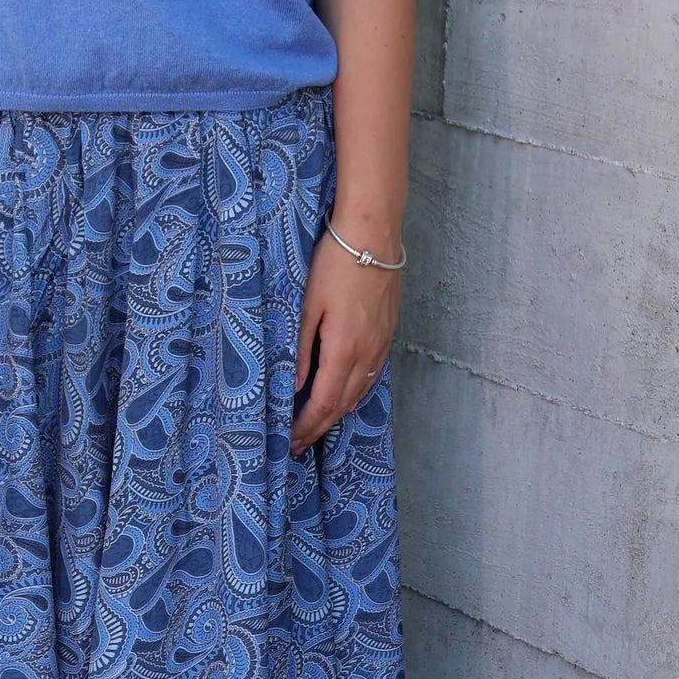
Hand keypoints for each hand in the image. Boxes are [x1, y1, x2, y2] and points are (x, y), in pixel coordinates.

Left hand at [288, 224, 398, 454]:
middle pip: (343, 404)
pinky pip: (372, 375)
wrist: (372, 235)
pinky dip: (355, 392)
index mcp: (344, 348)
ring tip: (318, 425)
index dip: (307, 425)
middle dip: (320, 426)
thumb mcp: (308, 304)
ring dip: (338, 412)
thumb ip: (302, 348)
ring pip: (360, 392)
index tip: (291, 441)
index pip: (324, 402)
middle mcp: (367, 353)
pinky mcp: (387, 332)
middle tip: (299, 443)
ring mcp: (381, 344)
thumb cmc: (333, 264)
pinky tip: (345, 395)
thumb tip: (295, 385)